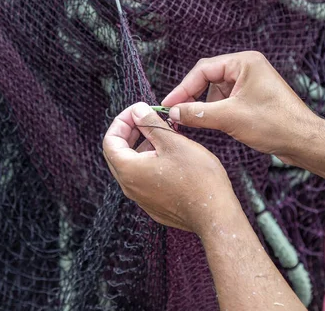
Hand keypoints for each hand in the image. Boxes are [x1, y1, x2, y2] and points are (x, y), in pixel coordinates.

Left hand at [102, 102, 240, 233]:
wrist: (214, 214)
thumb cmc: (197, 178)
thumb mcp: (173, 142)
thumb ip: (150, 124)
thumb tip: (137, 111)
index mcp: (129, 170)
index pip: (110, 140)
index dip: (122, 121)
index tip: (139, 110)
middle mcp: (129, 187)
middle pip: (118, 154)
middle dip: (131, 132)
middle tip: (148, 119)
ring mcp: (141, 199)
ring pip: (132, 166)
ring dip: (142, 147)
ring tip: (164, 135)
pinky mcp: (154, 205)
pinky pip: (144, 179)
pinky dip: (150, 163)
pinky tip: (171, 156)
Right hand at [161, 51, 320, 162]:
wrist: (303, 141)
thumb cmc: (275, 124)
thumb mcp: (230, 118)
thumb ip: (197, 113)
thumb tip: (173, 113)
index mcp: (244, 63)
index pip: (204, 70)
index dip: (183, 88)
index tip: (168, 104)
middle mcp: (247, 68)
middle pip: (209, 78)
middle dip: (193, 96)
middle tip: (176, 113)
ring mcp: (251, 83)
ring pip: (216, 91)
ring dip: (205, 106)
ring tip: (196, 121)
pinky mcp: (253, 98)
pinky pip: (227, 100)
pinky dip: (216, 111)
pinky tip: (212, 123)